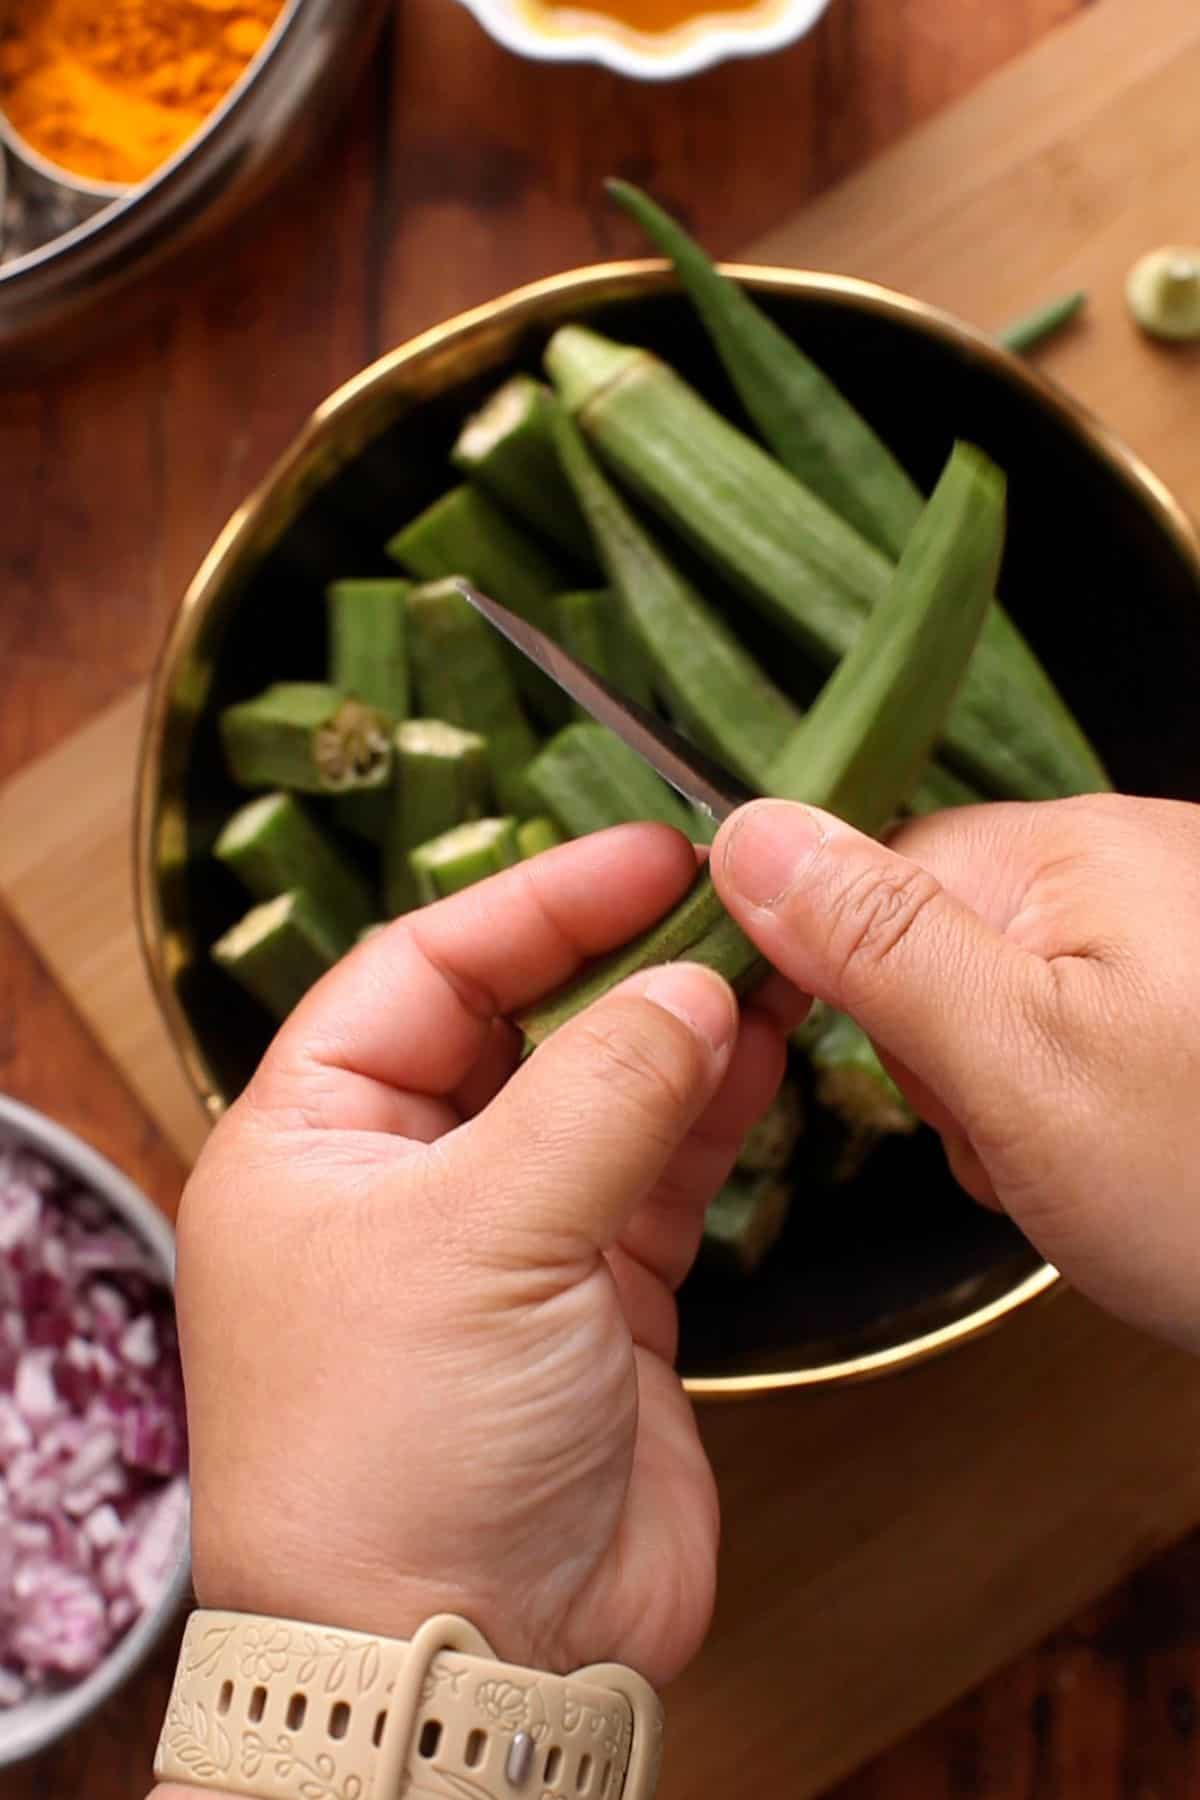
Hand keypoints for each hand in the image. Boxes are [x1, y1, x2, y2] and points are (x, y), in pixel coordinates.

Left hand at [173, 823, 784, 1687]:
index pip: (420, 971)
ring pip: (600, 1092)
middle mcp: (403, 1180)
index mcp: (312, 1141)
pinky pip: (657, 1173)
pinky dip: (711, 1113)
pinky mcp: (597, 1302)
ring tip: (768, 962)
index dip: (533, 903)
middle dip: (618, 959)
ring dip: (680, 1028)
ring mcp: (507, 1240)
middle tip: (725, 899)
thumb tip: (692, 986)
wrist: (469, 1661)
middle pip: (518, 1022)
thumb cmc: (397, 1453)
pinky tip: (763, 1052)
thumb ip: (597, 1094)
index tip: (646, 858)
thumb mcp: (481, 1238)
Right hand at [711, 792, 1199, 1352]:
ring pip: (1002, 1000)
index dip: (857, 987)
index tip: (919, 1083)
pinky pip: (1076, 1029)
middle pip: (937, 940)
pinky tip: (1122, 1162)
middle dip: (950, 1060)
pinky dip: (1074, 1106)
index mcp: (1073, 848)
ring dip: (1008, 1096)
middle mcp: (1126, 858)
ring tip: (1083, 1167)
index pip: (875, 875)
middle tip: (1022, 1143)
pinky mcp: (1191, 992)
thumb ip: (878, 945)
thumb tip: (745, 826)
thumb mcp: (1022, 1071)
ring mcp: (1171, 926)